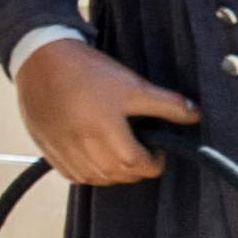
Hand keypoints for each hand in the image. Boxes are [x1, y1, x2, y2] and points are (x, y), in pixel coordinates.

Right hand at [18, 37, 199, 188]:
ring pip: (96, 178)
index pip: (139, 165)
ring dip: (113, 173)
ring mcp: (63, 150)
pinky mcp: (47, 149)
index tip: (157, 150)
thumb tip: (196, 114)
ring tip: (118, 154)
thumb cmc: (88, 71)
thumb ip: (167, 104)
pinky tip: (94, 157)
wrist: (40, 59)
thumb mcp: (133, 84)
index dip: (154, 162)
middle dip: (136, 169)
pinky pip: (72, 175)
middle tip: (140, 151)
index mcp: (106, 133)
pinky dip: (88, 172)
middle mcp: (83, 147)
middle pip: (119, 176)